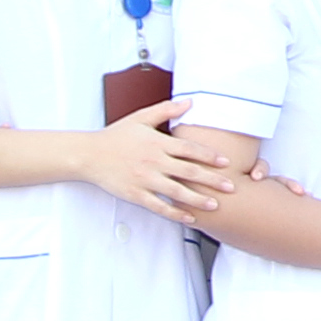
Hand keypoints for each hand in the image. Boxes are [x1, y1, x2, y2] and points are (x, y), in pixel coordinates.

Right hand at [78, 100, 235, 218]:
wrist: (89, 154)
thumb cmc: (116, 136)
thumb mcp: (140, 118)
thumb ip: (166, 110)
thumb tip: (190, 102)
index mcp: (157, 142)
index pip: (189, 149)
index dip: (209, 156)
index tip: (226, 162)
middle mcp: (153, 161)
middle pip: (188, 171)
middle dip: (212, 180)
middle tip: (230, 187)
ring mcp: (144, 179)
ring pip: (176, 191)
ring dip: (198, 199)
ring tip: (215, 205)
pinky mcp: (135, 194)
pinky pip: (158, 206)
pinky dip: (175, 213)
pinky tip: (189, 218)